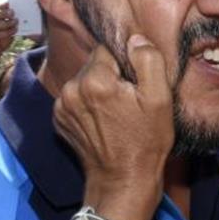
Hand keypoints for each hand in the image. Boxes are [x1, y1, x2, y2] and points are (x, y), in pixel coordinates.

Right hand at [0, 2, 18, 61]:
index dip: (1, 6)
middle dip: (5, 13)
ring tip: (16, 22)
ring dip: (9, 23)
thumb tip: (13, 12)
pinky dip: (8, 32)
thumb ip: (5, 20)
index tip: (9, 4)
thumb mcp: (2, 29)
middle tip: (13, 14)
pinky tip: (14, 30)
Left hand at [53, 35, 172, 219]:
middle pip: (95, 64)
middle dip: (113, 74)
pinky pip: (76, 97)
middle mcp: (71, 89)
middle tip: (130, 99)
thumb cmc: (145, 142)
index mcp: (95, 80)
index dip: (127, 61)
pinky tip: (104, 120)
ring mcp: (61, 106)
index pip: (108, 47)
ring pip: (85, 80)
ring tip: (117, 112)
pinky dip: (89, 103)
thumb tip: (135, 38)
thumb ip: (148, 60)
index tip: (136, 81)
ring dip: (100, 88)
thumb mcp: (160, 99)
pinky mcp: (58, 119)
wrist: (122, 181)